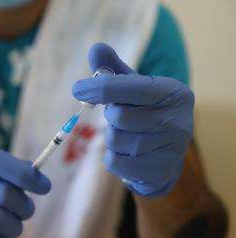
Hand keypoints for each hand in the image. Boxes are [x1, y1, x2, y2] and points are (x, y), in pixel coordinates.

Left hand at [72, 43, 193, 196]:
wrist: (165, 152)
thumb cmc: (146, 113)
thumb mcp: (133, 88)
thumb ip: (114, 70)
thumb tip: (95, 48)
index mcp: (173, 92)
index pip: (130, 87)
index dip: (99, 87)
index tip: (77, 89)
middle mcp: (178, 120)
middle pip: (119, 116)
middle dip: (111, 116)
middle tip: (120, 116)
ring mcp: (171, 149)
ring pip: (115, 141)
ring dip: (113, 137)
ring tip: (129, 135)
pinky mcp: (159, 171)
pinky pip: (115, 162)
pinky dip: (113, 156)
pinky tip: (128, 153)